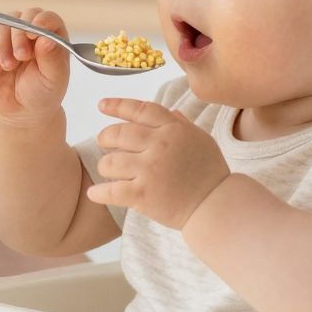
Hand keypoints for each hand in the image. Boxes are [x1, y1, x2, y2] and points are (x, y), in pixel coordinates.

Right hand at [0, 6, 71, 126]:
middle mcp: (31, 32)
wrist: (20, 111)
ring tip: (9, 66)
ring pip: (3, 23)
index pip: (48, 18)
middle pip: (24, 16)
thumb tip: (47, 39)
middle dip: (20, 34)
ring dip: (3, 44)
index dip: (41, 21)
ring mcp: (10, 37)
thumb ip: (52, 58)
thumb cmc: (42, 93)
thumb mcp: (53, 79)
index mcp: (52, 36)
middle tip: (22, 56)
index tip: (35, 35)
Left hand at [85, 97, 231, 228]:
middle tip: (103, 142)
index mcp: (173, 129)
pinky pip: (111, 190)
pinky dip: (99, 193)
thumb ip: (183, 125)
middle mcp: (160, 145)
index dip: (117, 106)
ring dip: (105, 166)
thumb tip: (171, 112)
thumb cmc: (210, 173)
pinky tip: (94, 193)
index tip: (101, 106)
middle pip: (118, 134)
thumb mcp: (202, 140)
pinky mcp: (143, 194)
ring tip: (108, 170)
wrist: (216, 205)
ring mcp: (150, 170)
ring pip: (110, 162)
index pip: (140, 110)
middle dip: (105, 137)